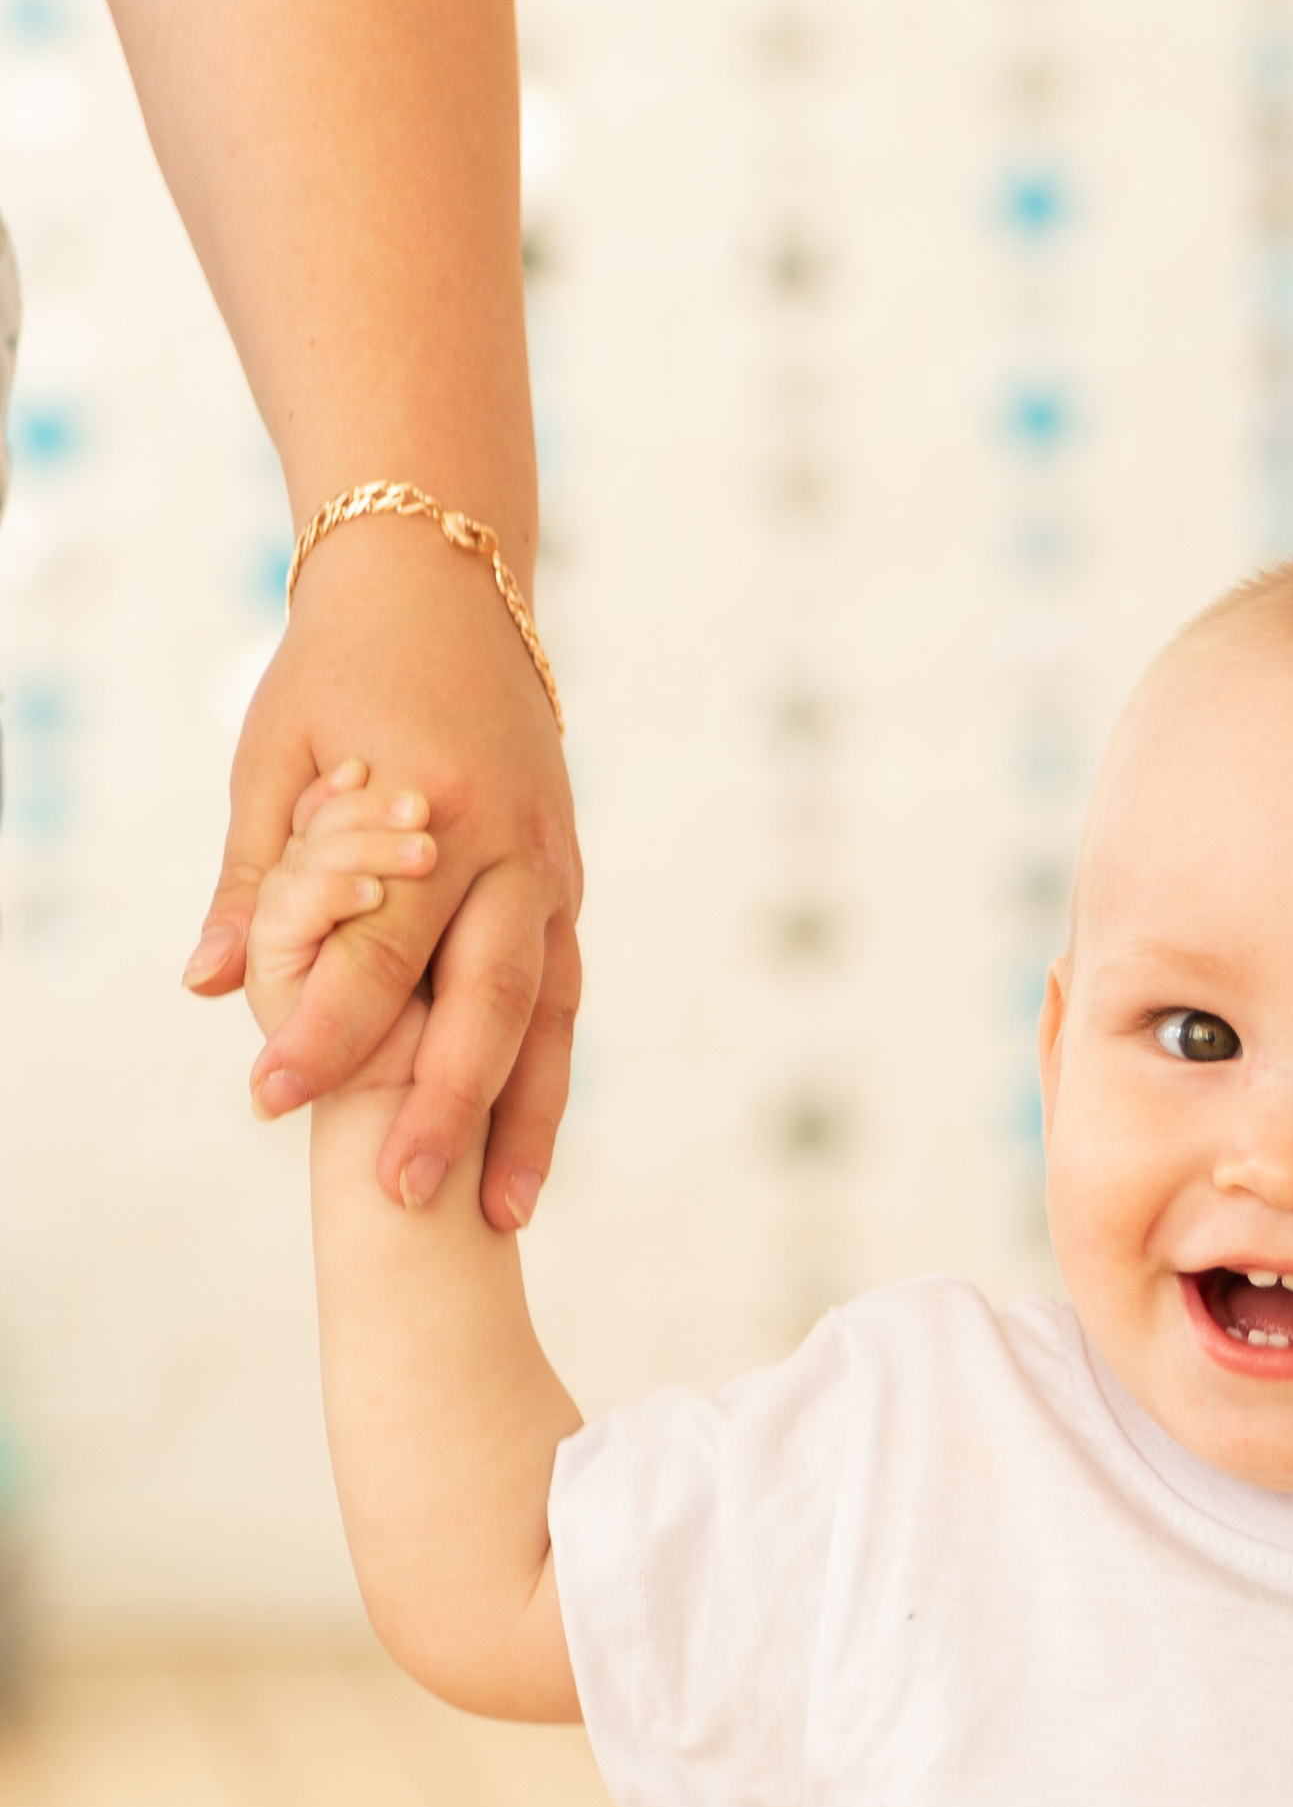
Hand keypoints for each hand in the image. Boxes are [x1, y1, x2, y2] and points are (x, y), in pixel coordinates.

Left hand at [183, 515, 579, 1230]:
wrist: (448, 589)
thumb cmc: (341, 671)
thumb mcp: (275, 758)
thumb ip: (254, 880)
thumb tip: (208, 985)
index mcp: (434, 805)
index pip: (373, 945)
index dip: (320, 1028)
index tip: (268, 1099)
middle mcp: (511, 849)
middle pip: (481, 1004)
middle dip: (439, 1108)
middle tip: (403, 1197)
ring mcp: (554, 875)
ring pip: (549, 1021)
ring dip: (525, 1124)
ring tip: (503, 1217)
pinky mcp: (569, 895)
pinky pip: (564, 1005)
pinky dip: (547, 1083)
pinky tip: (525, 1156)